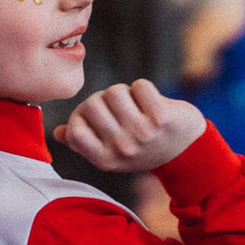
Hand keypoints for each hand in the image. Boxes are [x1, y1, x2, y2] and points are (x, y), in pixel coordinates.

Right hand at [55, 81, 208, 174]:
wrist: (187, 153)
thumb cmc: (142, 149)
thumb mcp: (111, 153)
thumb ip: (82, 142)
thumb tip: (58, 132)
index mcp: (104, 159)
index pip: (74, 130)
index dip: (81, 116)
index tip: (95, 118)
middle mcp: (121, 149)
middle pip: (92, 103)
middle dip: (103, 100)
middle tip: (119, 109)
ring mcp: (141, 133)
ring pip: (114, 91)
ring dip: (125, 93)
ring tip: (134, 106)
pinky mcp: (161, 117)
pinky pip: (139, 86)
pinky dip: (143, 89)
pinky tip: (151, 103)